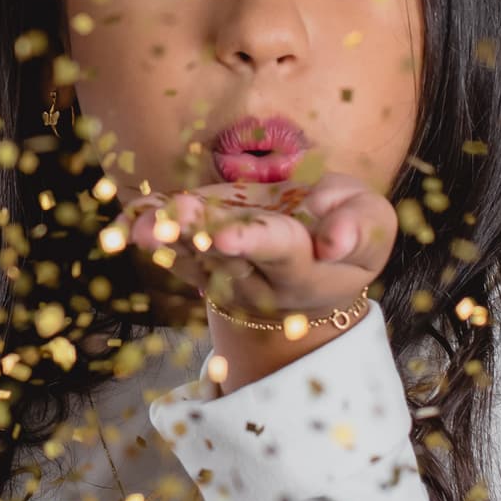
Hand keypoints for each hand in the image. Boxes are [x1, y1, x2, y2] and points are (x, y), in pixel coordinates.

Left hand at [122, 168, 395, 344]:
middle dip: (200, 238)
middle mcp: (257, 279)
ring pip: (192, 257)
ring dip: (168, 240)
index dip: (254, 242)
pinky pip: (171, 247)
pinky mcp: (200, 256)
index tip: (228, 236)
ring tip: (146, 225)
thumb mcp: (372, 225)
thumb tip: (334, 240)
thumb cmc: (349, 232)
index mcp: (303, 269)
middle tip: (175, 222)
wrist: (317, 257)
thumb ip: (360, 227)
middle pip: (225, 258)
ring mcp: (222, 272)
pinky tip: (127, 221)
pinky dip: (147, 233)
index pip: (278, 252)